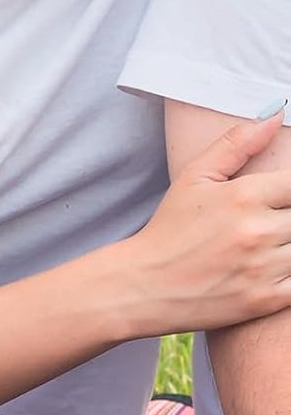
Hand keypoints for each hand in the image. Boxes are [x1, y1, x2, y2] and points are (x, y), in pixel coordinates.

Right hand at [119, 108, 290, 335]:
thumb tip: (276, 114)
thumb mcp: (193, 179)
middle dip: (288, 218)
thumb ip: (236, 144)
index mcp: (245, 196)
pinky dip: (290, 274)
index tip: (280, 199)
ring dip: (289, 245)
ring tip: (268, 244)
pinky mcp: (263, 300)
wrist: (139, 288)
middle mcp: (257, 231)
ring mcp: (262, 268)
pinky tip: (271, 268)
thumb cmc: (167, 231)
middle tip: (270, 224)